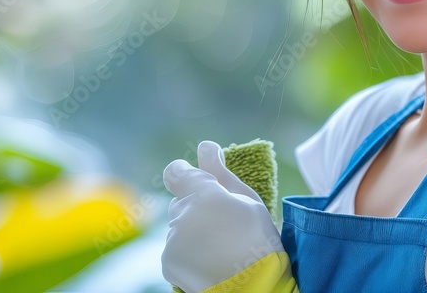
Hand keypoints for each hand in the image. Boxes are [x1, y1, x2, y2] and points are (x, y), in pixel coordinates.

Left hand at [162, 141, 283, 292]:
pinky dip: (187, 252)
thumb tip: (205, 147)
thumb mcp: (249, 202)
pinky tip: (209, 260)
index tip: (199, 182)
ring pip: (177, 226)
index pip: (176, 172)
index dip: (184, 174)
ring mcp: (172, 240)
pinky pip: (174, 248)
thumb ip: (221, 173)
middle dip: (195, 208)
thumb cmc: (259, 243)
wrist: (252, 289)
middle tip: (223, 224)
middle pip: (180, 202)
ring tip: (220, 247)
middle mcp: (182, 215)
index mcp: (203, 194)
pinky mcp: (168, 261)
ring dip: (192, 231)